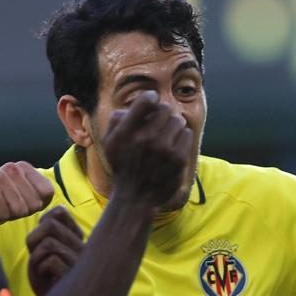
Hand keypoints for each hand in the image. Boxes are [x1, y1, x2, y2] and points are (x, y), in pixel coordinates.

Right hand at [0, 162, 54, 224]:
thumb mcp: (22, 194)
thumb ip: (39, 195)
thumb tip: (63, 208)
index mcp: (24, 167)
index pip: (47, 193)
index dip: (36, 204)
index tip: (20, 201)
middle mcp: (12, 167)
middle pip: (34, 204)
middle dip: (21, 211)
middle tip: (5, 205)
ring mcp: (0, 176)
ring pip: (20, 210)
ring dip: (8, 214)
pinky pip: (5, 214)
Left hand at [25, 206, 83, 295]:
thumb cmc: (48, 281)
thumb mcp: (44, 253)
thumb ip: (47, 233)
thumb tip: (48, 217)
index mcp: (77, 237)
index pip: (60, 211)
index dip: (42, 222)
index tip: (40, 241)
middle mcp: (83, 245)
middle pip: (50, 225)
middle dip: (33, 241)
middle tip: (37, 258)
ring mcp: (81, 261)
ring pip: (48, 243)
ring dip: (36, 258)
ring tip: (42, 271)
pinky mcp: (76, 275)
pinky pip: (50, 261)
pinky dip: (40, 270)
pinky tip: (48, 280)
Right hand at [101, 90, 192, 207]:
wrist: (136, 197)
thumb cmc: (123, 166)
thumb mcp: (109, 144)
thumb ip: (116, 121)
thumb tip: (131, 105)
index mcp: (126, 133)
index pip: (146, 100)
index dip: (150, 98)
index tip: (151, 103)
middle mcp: (144, 139)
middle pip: (165, 108)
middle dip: (163, 114)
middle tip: (160, 124)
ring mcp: (163, 149)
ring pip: (178, 120)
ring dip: (173, 126)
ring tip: (167, 136)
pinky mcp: (178, 158)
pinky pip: (186, 134)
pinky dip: (181, 138)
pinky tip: (173, 147)